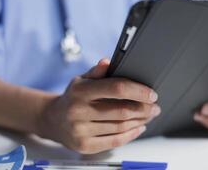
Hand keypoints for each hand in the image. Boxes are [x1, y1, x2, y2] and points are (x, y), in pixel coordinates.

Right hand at [37, 59, 159, 153]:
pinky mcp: (84, 146)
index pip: (116, 88)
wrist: (52, 120)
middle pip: (122, 111)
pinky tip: (139, 128)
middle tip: (155, 107)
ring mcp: (80, 131)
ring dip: (140, 121)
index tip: (152, 94)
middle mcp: (79, 111)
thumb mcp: (81, 80)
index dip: (138, 91)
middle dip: (144, 109)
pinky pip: (115, 141)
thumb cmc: (72, 97)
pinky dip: (131, 134)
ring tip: (149, 116)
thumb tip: (109, 61)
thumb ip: (97, 72)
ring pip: (121, 127)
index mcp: (80, 91)